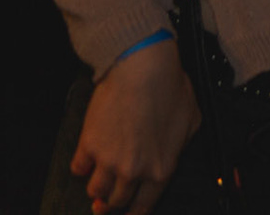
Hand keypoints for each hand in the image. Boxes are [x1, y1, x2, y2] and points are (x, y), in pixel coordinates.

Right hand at [72, 41, 200, 214]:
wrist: (142, 70)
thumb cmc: (170, 89)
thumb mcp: (191, 120)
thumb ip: (182, 144)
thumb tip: (176, 151)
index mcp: (162, 168)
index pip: (144, 207)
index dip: (135, 214)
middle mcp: (134, 171)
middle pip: (116, 202)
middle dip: (113, 203)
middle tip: (108, 202)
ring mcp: (108, 161)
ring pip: (95, 191)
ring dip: (97, 188)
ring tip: (99, 181)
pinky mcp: (88, 146)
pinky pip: (78, 169)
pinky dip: (82, 166)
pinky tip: (87, 159)